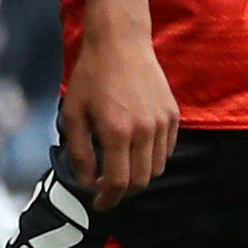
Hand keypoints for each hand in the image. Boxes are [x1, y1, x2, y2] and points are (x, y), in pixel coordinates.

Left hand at [61, 29, 178, 207]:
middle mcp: (144, 130)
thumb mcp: (73, 113)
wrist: (120, 44)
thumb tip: (86, 181)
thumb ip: (79, 151)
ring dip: (138, 176)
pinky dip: (152, 159)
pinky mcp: (173, 115)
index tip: (98, 203)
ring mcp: (163, 123)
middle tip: (106, 189)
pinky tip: (134, 152)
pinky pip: (167, 150)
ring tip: (119, 170)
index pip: (118, 182)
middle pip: (140, 180)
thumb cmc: (91, 76)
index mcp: (116, 131)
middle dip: (122, 192)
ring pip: (157, 168)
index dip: (107, 198)